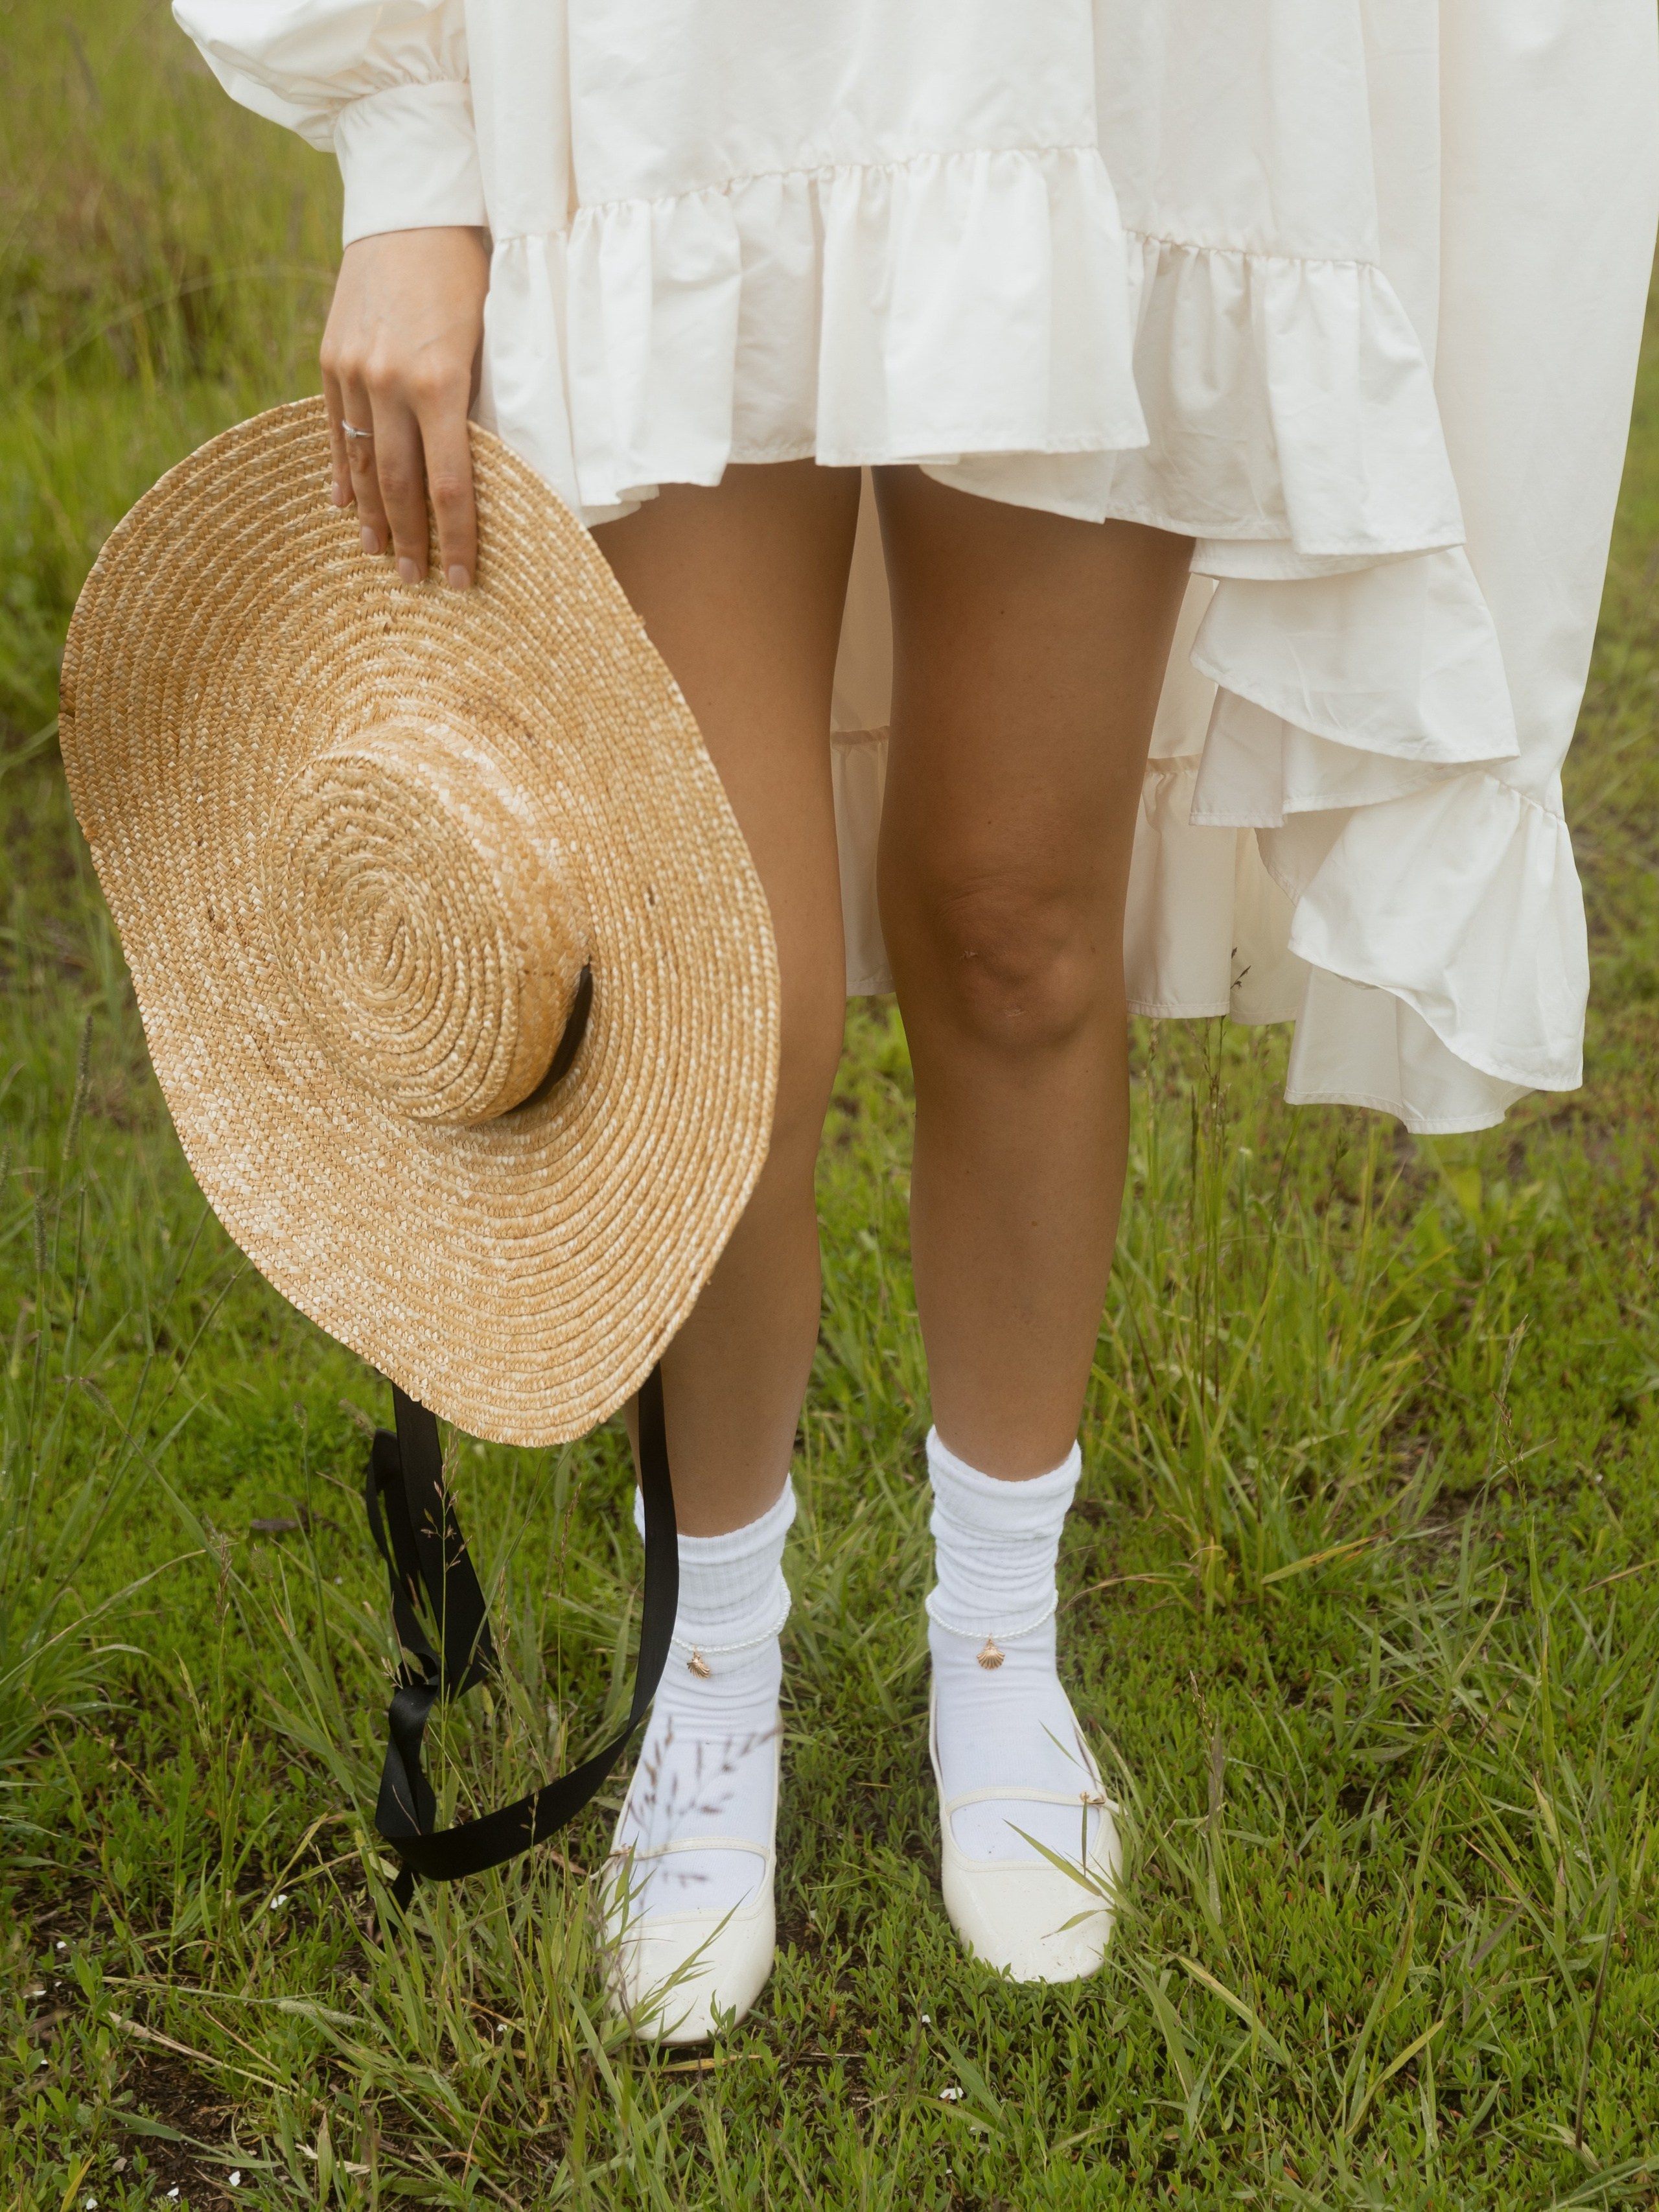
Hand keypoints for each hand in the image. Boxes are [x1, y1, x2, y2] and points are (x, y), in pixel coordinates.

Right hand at [320, 226, 489, 587]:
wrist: (411, 206)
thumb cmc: (469, 272)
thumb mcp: (489, 339)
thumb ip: (478, 405)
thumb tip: (477, 472)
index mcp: (439, 382)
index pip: (450, 485)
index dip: (457, 539)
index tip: (462, 579)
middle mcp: (388, 382)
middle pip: (399, 486)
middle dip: (410, 541)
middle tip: (418, 581)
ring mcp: (352, 371)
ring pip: (362, 464)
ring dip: (371, 516)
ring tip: (378, 554)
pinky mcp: (330, 357)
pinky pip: (335, 431)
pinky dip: (341, 471)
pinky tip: (344, 504)